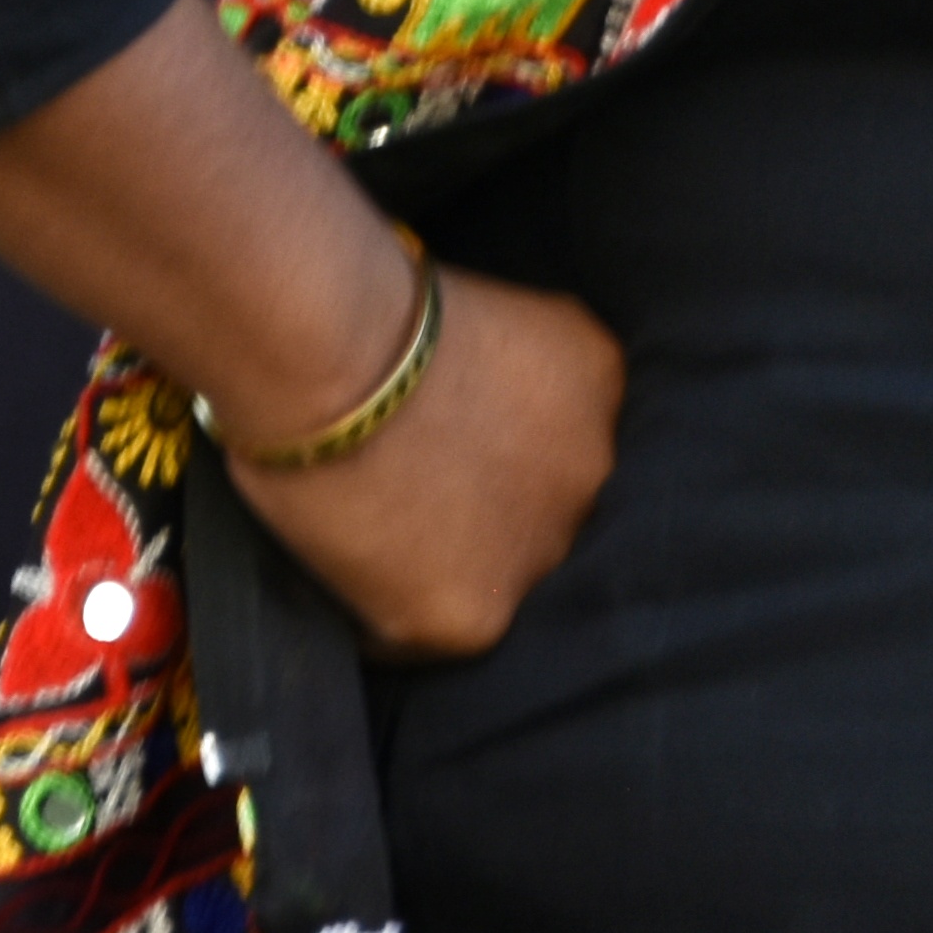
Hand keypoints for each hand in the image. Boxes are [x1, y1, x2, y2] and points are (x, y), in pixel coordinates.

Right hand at [0, 0, 625, 661]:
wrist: (329, 338)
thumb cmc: (371, 296)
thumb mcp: (486, 311)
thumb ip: (506, 369)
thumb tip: (463, 411)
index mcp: (603, 383)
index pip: (570, 440)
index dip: (511, 450)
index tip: (461, 449)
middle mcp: (596, 474)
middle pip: (548, 513)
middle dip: (495, 510)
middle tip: (415, 498)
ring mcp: (540, 552)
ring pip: (496, 580)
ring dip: (445, 566)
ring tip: (374, 540)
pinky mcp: (473, 615)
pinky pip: (424, 635)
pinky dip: (385, 616)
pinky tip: (346, 578)